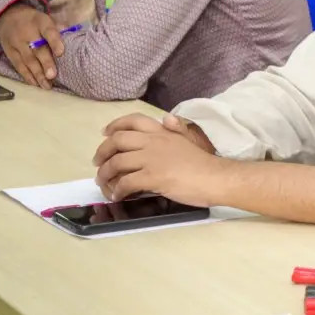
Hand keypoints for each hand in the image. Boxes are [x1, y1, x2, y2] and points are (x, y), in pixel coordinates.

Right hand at [0, 3, 65, 88]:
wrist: (9, 17)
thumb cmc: (35, 22)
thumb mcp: (47, 19)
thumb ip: (60, 28)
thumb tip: (74, 37)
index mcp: (40, 22)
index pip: (48, 31)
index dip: (55, 42)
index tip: (61, 53)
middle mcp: (27, 32)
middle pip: (37, 49)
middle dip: (45, 63)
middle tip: (52, 76)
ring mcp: (16, 43)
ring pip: (27, 60)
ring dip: (37, 74)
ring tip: (47, 85)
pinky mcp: (9, 52)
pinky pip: (18, 65)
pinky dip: (27, 76)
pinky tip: (35, 84)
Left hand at [93, 119, 229, 205]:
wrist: (216, 178)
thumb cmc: (204, 163)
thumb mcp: (190, 140)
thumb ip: (177, 129)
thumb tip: (167, 118)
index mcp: (163, 132)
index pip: (133, 121)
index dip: (115, 126)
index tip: (105, 133)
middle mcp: (154, 142)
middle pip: (117, 141)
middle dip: (102, 152)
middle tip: (98, 163)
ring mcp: (152, 159)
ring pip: (117, 163)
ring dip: (105, 175)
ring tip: (104, 184)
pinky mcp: (152, 177)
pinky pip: (126, 183)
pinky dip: (117, 190)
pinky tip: (118, 196)